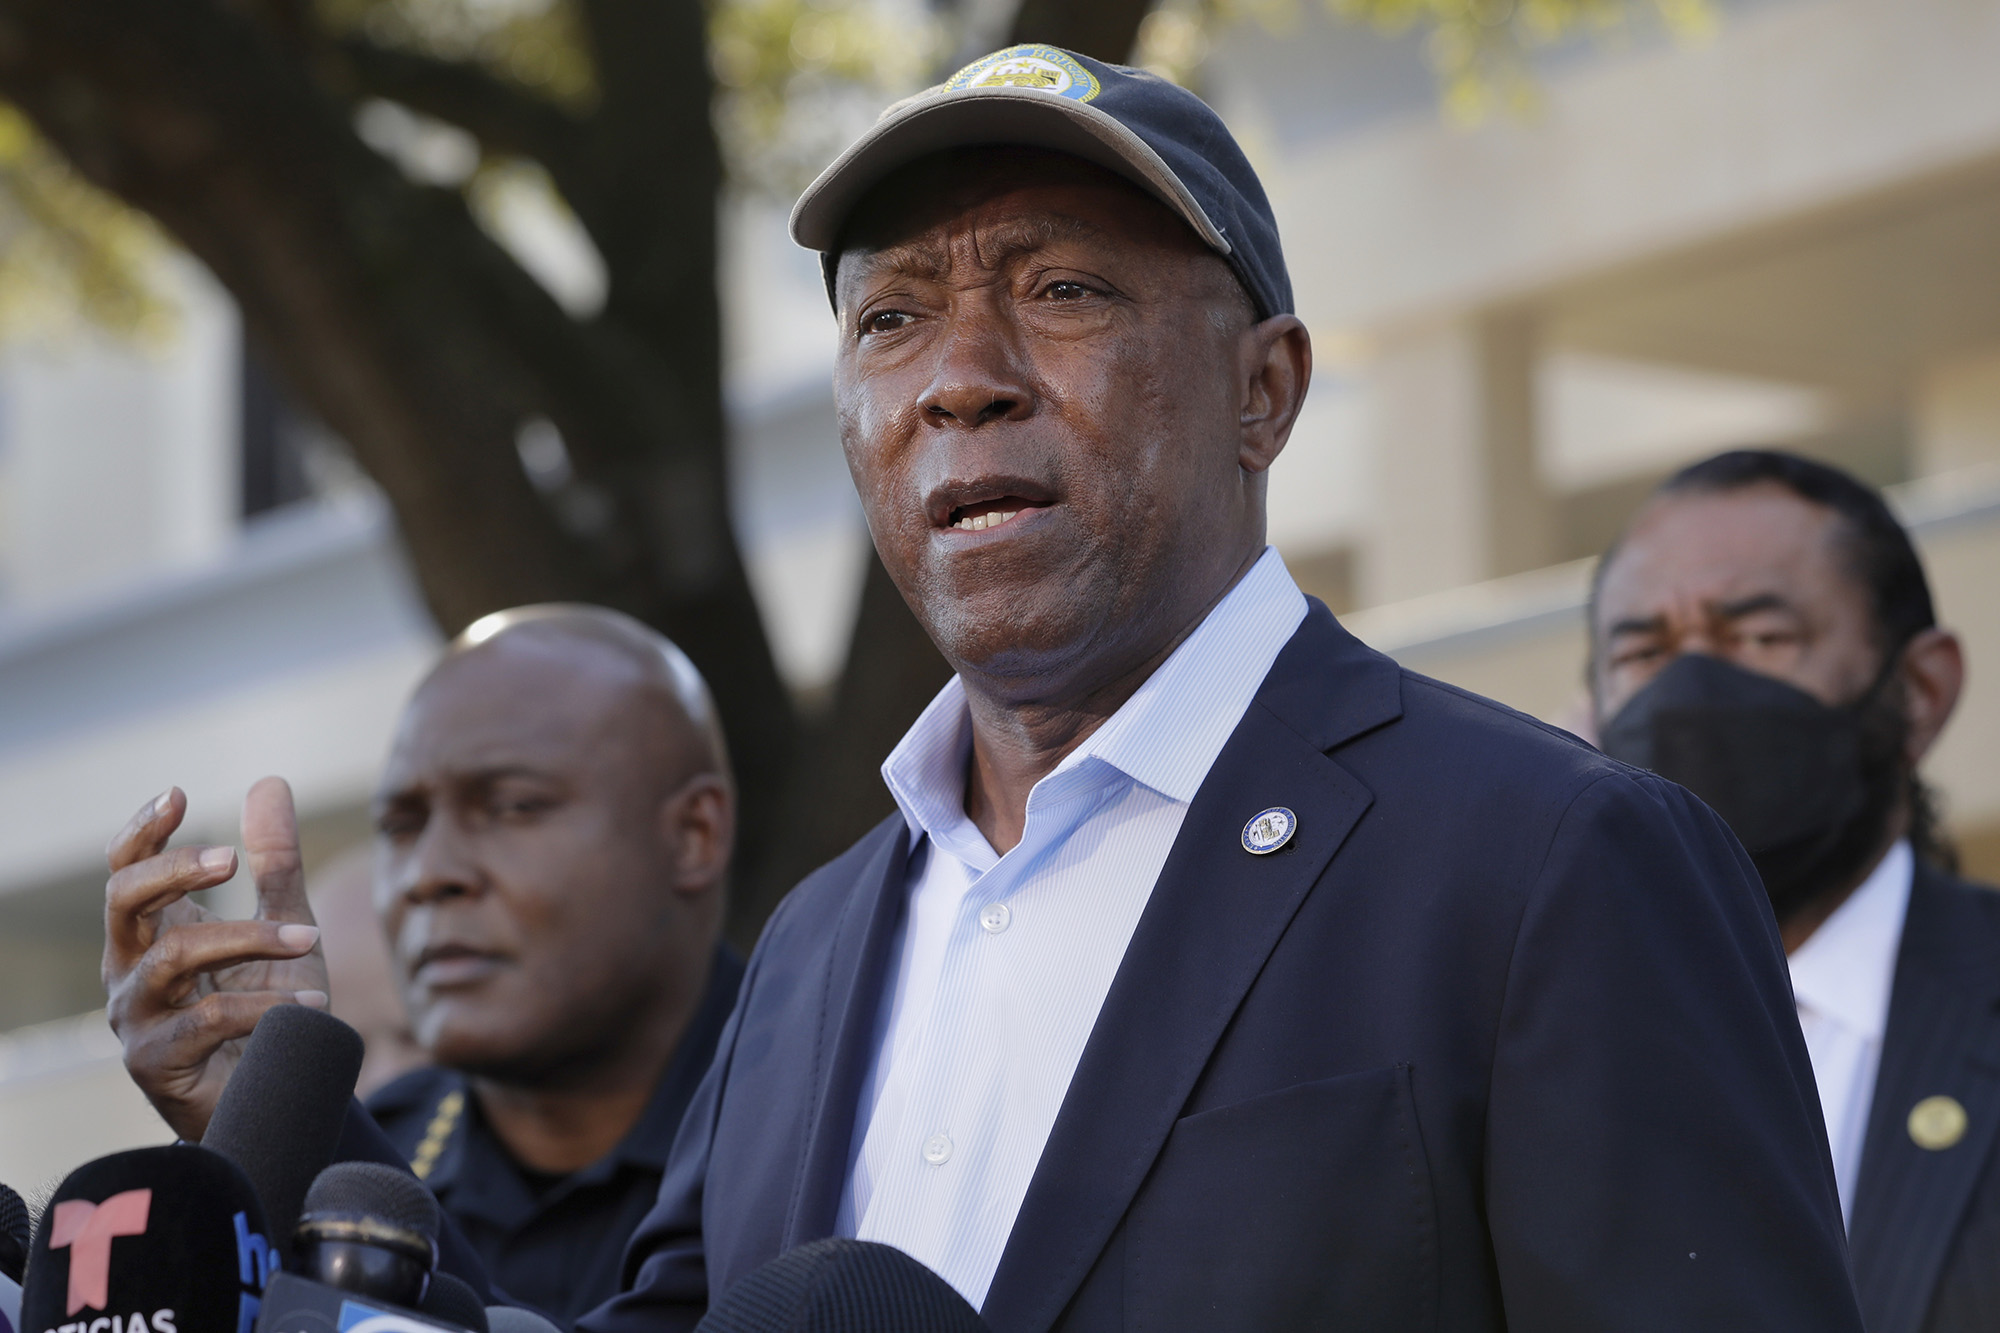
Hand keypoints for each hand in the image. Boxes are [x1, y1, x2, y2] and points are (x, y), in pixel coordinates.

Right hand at [103, 776, 330, 1140]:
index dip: (143, 831)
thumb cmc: (269, 1014)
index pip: (125, 871)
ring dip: (247, 938)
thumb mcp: (284, 928)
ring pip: (174, 957)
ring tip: (309, 938)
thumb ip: (276, 864)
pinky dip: (265, 1004)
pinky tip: (311, 1001)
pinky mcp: (156, 1064)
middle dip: (174, 871)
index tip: (178, 794)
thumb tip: (268, 782)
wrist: (275, 1100)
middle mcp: (131, 972)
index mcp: (153, 935)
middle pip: (125, 902)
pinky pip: (207, 1021)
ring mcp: (136, 1019)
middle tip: (229, 859)